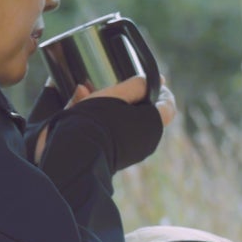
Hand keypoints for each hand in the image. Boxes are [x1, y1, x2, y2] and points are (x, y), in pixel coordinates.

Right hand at [33, 77, 177, 162]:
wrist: (74, 157)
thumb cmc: (97, 121)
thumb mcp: (116, 94)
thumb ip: (137, 85)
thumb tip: (158, 80)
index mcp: (153, 126)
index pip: (168, 106)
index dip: (161, 91)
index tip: (146, 81)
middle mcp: (147, 143)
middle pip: (147, 115)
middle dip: (132, 98)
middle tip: (118, 86)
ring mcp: (132, 154)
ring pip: (129, 125)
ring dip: (115, 109)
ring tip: (95, 96)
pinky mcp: (116, 160)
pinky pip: (116, 136)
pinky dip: (107, 124)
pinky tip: (86, 112)